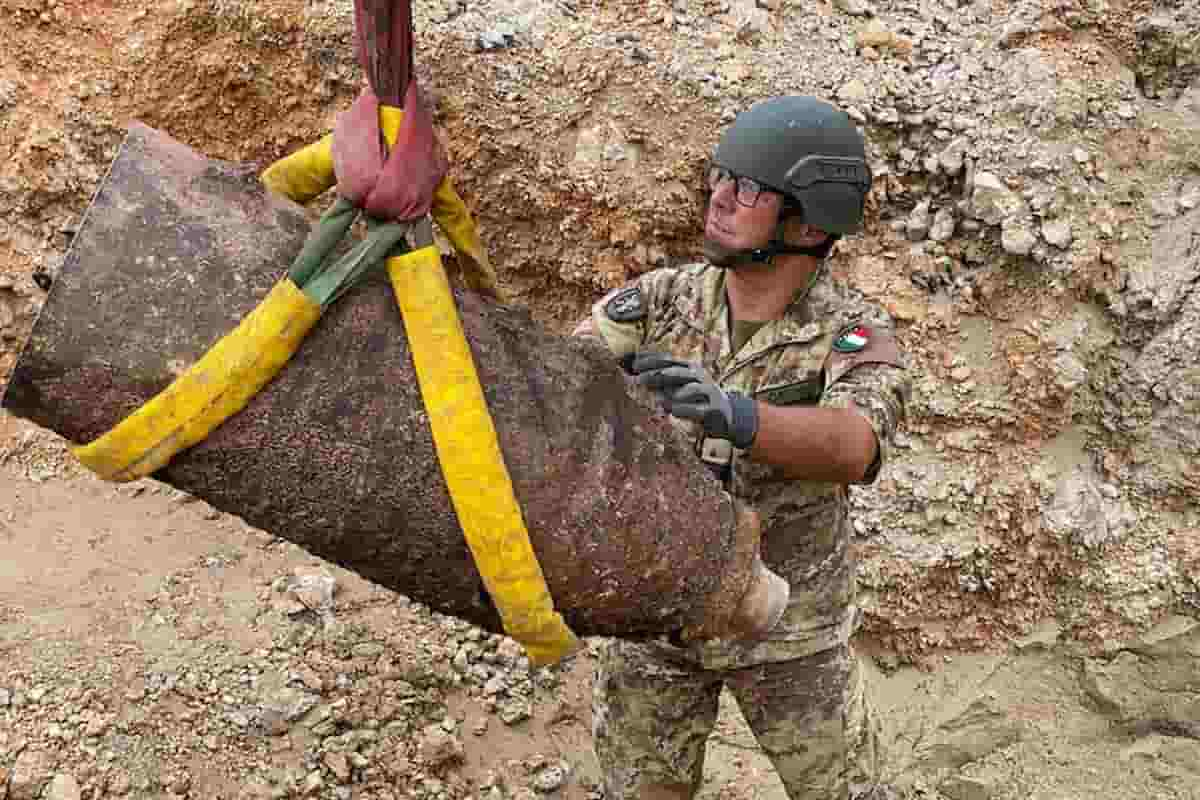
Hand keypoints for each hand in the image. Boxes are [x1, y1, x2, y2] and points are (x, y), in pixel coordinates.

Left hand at [630, 353, 757, 448]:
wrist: (726, 415)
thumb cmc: (696, 399)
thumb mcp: (679, 387)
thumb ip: (661, 383)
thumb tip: (637, 377)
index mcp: (690, 368)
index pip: (669, 360)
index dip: (651, 360)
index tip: (634, 365)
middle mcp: (700, 376)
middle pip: (676, 372)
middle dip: (656, 375)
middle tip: (638, 379)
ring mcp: (708, 391)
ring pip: (690, 389)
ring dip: (671, 392)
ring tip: (655, 397)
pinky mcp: (713, 409)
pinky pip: (697, 409)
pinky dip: (683, 409)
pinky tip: (670, 411)